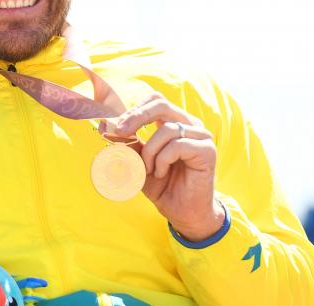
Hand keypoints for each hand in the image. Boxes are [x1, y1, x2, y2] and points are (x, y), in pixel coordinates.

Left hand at [115, 92, 224, 240]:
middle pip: (161, 105)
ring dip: (150, 151)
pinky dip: (163, 160)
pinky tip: (161, 173)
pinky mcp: (208, 150)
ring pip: (167, 129)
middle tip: (121, 131)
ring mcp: (201, 136)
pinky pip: (177, 146)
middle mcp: (190, 124)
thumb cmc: (162, 185)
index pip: (154, 101)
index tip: (116, 126)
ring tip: (149, 170)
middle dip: (137, 117)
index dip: (134, 109)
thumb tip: (106, 126)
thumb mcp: (139, 162)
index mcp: (175, 122)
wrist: (182, 212)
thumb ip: (128, 144)